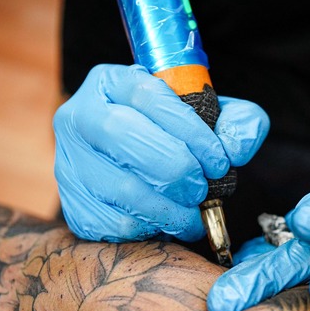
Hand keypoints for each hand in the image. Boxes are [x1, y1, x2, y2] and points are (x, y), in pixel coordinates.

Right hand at [53, 64, 268, 241]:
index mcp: (112, 82)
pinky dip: (149, 228)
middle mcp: (79, 116)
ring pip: (120, 187)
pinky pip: (113, 222)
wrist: (143, 172)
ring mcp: (70, 162)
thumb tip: (236, 147)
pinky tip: (167, 223)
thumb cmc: (180, 138)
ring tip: (192, 215)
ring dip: (168, 208)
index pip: (148, 96)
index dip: (189, 131)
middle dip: (175, 168)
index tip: (219, 161)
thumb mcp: (214, 118)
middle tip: (201, 189)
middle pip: (122, 135)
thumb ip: (239, 122)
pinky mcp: (74, 204)